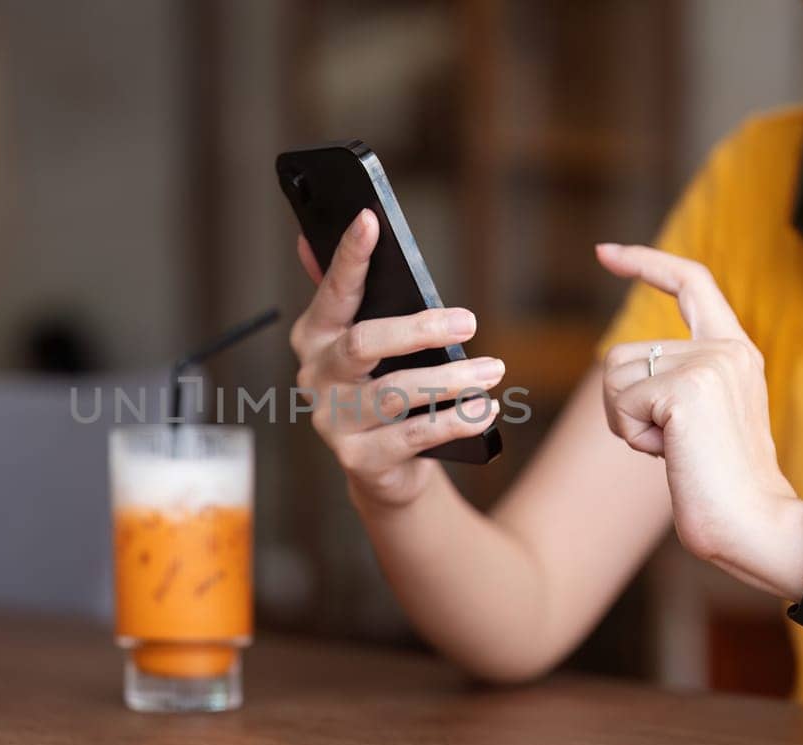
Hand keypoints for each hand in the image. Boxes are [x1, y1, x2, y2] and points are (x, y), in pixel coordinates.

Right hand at [289, 211, 504, 506]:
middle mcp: (316, 376)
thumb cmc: (383, 384)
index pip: (334, 290)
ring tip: (492, 370)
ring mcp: (333, 421)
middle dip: (420, 329)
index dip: (350, 256)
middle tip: (470, 322)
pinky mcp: (359, 460)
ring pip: (395, 392)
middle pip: (363, 343)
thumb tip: (310, 237)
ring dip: (450, 379)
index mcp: (316, 336)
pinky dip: (455, 420)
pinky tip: (484, 408)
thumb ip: (351, 294)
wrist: (384, 466)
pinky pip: (414, 436)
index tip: (370, 219)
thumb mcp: (372, 342)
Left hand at [596, 244, 802, 597]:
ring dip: (627, 423)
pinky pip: (619, 405)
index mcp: (735, 352)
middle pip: (621, 356)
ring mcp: (708, 365)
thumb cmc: (722, 487)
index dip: (645, 263)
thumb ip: (675, 383)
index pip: (690, 283)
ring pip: (613, 378)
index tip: (606, 252)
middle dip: (625, 407)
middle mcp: (725, 349)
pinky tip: (672, 455)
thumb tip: (623, 371)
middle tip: (673, 444)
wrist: (756, 526)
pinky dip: (632, 436)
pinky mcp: (685, 390)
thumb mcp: (701, 420)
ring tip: (676, 450)